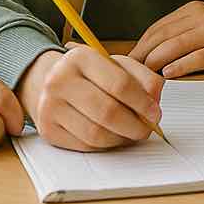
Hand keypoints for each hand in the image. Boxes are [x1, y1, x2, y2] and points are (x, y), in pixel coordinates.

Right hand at [18, 46, 163, 150]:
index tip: (155, 113)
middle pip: (107, 112)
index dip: (143, 103)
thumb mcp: (117, 65)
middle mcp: (60, 80)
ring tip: (131, 133)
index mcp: (80, 58)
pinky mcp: (47, 129)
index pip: (119, 84)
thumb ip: (143, 78)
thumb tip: (155, 102)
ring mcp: (49, 106)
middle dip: (135, 126)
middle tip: (147, 129)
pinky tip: (112, 136)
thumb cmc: (90, 74)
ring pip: (96, 134)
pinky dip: (105, 145)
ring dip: (121, 139)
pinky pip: (84, 146)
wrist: (49, 81)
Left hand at [128, 2, 203, 77]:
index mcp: (193, 9)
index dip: (139, 46)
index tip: (126, 62)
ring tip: (142, 79)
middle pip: (160, 37)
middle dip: (141, 56)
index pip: (156, 28)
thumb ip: (183, 31)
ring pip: (173, 47)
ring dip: (154, 64)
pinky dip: (178, 67)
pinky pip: (195, 58)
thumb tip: (153, 52)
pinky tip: (168, 75)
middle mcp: (200, 17)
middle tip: (127, 74)